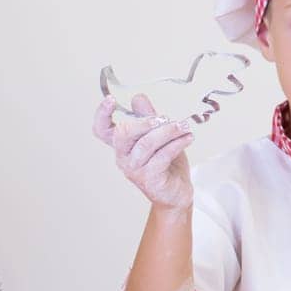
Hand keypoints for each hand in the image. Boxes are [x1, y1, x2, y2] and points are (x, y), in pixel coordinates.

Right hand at [93, 95, 194, 210]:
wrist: (177, 192)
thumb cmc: (167, 163)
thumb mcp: (159, 136)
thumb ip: (148, 117)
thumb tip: (137, 97)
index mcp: (122, 145)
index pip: (101, 130)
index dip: (101, 114)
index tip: (111, 100)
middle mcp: (123, 157)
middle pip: (122, 134)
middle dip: (145, 121)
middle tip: (166, 118)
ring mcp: (135, 169)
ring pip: (146, 144)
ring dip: (168, 131)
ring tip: (184, 126)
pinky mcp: (150, 179)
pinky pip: (162, 156)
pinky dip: (177, 143)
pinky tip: (188, 138)